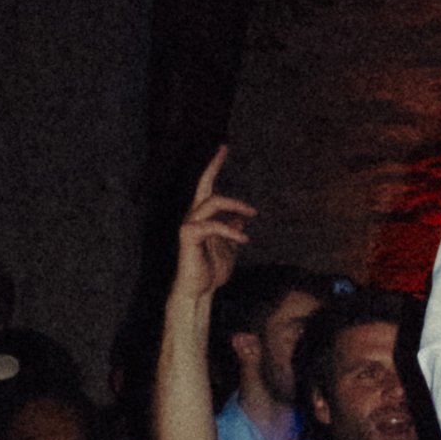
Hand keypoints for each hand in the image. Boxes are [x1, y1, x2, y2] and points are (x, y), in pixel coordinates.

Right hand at [171, 145, 254, 304]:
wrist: (199, 291)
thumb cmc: (211, 271)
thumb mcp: (229, 250)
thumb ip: (232, 233)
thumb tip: (240, 220)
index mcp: (203, 217)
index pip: (207, 187)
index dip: (213, 166)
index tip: (223, 148)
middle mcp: (193, 216)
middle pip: (204, 186)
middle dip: (214, 166)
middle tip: (225, 150)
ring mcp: (189, 225)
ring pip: (211, 202)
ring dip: (235, 205)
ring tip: (251, 214)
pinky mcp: (188, 236)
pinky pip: (212, 226)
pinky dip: (230, 231)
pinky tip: (244, 239)